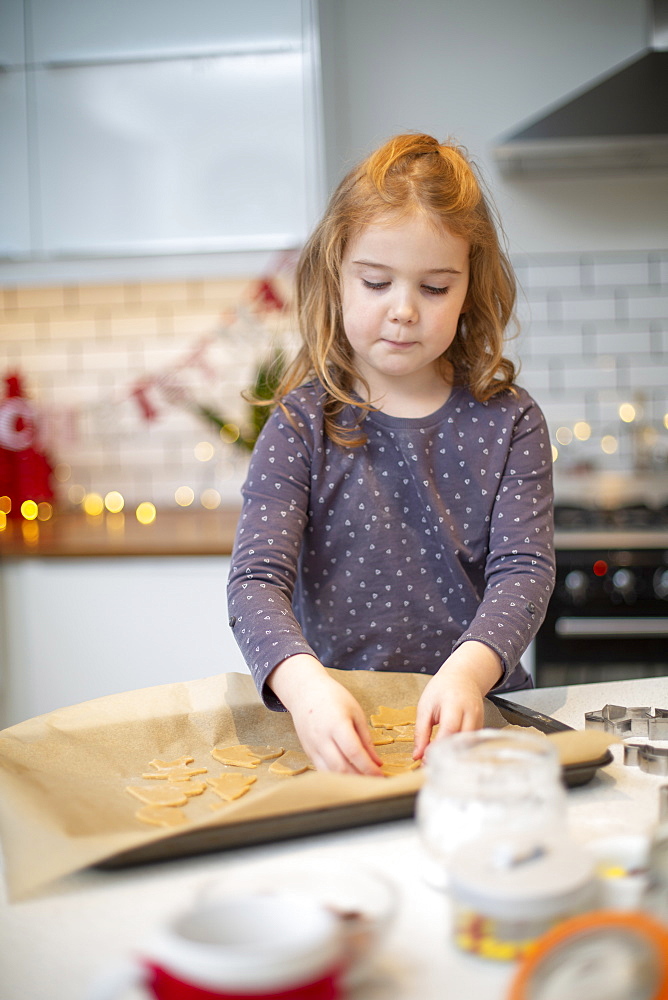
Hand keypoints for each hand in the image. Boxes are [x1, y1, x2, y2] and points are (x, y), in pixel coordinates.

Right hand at [267, 654, 383, 775]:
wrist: (305, 692)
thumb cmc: (333, 697)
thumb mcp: (355, 712)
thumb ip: (366, 738)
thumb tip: (377, 763)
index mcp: (337, 724)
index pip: (354, 752)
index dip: (368, 768)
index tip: (381, 775)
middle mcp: (322, 738)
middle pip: (341, 767)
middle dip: (360, 778)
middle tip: (374, 783)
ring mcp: (312, 746)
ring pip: (330, 773)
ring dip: (348, 781)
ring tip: (363, 782)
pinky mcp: (308, 752)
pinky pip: (322, 770)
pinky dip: (336, 777)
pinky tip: (348, 777)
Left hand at [413, 641, 502, 758]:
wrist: (463, 677)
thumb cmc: (442, 689)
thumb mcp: (425, 707)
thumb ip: (421, 732)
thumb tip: (417, 755)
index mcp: (455, 704)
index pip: (449, 730)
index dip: (437, 748)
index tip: (424, 760)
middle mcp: (471, 713)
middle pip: (461, 741)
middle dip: (446, 756)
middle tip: (430, 766)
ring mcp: (479, 721)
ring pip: (468, 745)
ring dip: (454, 756)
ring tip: (438, 763)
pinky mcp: (481, 727)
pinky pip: (472, 744)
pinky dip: (461, 751)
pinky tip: (450, 756)